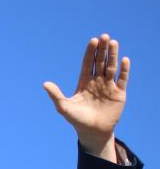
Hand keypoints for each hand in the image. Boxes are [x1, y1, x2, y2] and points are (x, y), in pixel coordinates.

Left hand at [43, 34, 129, 162]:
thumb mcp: (64, 107)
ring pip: (111, 67)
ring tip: (114, 42)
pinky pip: (122, 79)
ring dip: (113, 55)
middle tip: (105, 36)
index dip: (90, 52)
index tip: (93, 41)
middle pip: (100, 62)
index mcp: (84, 82)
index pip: (87, 63)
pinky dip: (124, 70)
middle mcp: (96, 81)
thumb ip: (56, 95)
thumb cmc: (76, 120)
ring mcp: (108, 86)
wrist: (92, 132)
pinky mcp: (119, 93)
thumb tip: (44, 83)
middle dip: (102, 49)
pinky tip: (124, 60)